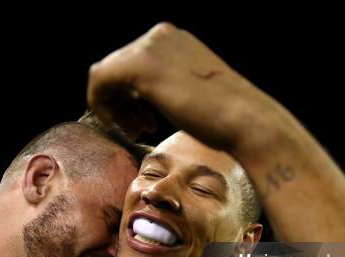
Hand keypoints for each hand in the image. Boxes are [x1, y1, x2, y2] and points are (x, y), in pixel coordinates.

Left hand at [87, 22, 284, 152]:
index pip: (133, 61)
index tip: (143, 124)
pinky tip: (119, 126)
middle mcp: (161, 36)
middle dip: (121, 102)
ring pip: (106, 75)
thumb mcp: (193, 93)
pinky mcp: (140, 65)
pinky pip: (99, 81)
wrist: (246, 122)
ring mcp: (150, 47)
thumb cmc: (226, 118)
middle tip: (136, 130)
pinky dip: (101, 105)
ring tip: (133, 132)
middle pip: (117, 68)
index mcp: (175, 41)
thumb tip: (149, 95)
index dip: (130, 96)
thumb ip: (171, 86)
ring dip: (114, 107)